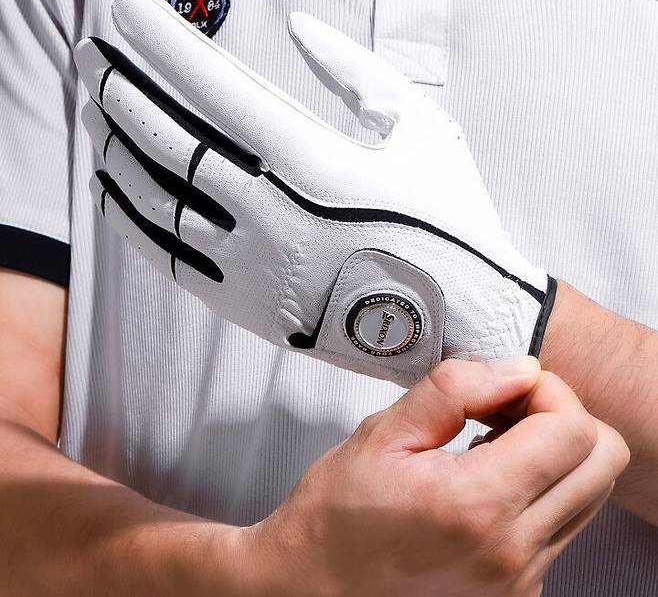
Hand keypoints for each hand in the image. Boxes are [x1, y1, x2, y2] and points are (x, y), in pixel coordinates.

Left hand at [75, 0, 555, 387]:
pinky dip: (134, 219)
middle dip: (120, 89)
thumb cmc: (450, 222)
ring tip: (94, 115)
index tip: (127, 17)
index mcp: (316, 162)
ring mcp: (253, 266)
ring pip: (158, 200)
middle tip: (94, 57)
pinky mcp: (249, 307)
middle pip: (169, 140)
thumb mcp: (421, 126)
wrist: (460, 319)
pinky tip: (114, 191)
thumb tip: (299, 28)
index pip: (213, 89)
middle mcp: (272, 214)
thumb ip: (355, 70)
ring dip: (117, 149)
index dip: (162, 47)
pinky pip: (170, 258)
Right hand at [236, 357, 628, 596]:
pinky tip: (489, 473)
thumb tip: (518, 368)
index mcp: (477, 504)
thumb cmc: (339, 513)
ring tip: (492, 439)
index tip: (506, 384)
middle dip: (562, 414)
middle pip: (603, 460)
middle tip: (507, 406)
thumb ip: (455, 390)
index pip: (572, 429)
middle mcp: (512, 551)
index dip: (547, 388)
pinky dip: (542, 485)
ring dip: (554, 449)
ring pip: (591, 489)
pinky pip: (565, 521)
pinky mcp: (518, 590)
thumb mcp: (385, 434)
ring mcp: (521, 579)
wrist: (315, 584)